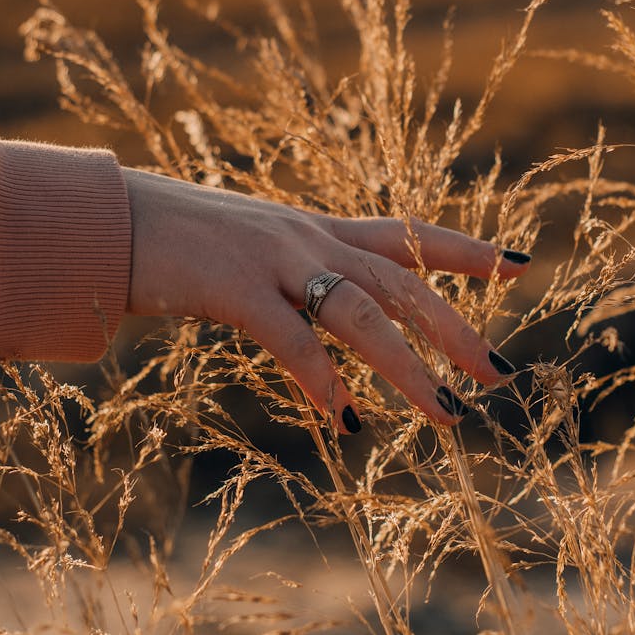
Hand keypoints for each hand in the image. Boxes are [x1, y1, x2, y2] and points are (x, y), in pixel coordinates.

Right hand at [122, 169, 529, 433]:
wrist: (116, 218)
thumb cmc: (185, 239)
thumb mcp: (256, 248)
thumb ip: (298, 276)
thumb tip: (334, 319)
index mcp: (318, 229)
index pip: (408, 234)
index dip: (466, 250)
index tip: (519, 265)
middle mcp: (309, 239)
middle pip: (401, 282)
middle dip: (454, 327)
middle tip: (497, 373)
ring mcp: (276, 261)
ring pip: (360, 314)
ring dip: (406, 367)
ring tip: (446, 414)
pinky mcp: (235, 288)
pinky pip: (291, 338)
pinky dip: (320, 377)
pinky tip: (342, 416)